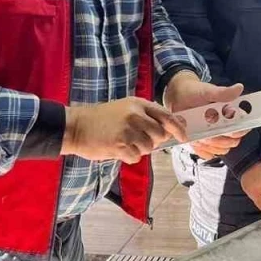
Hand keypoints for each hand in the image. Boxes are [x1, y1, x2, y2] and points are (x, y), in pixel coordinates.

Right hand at [62, 98, 185, 163]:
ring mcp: (128, 130)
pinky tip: (117, 149)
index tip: (184, 137)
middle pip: (160, 135)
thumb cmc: (102, 119)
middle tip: (137, 139)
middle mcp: (135, 115)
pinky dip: (129, 156)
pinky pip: (136, 157)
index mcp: (138, 104)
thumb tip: (170, 130)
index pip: (166, 116)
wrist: (76, 126)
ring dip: (139, 149)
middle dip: (153, 141)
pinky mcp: (120, 145)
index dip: (178, 128)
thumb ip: (147, 116)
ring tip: (124, 142)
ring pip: (148, 148)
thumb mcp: (125, 108)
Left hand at [163, 72, 248, 159]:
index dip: (238, 131)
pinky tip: (196, 141)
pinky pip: (207, 153)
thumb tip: (239, 88)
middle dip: (221, 140)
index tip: (229, 130)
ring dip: (211, 146)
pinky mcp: (203, 143)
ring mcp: (214, 136)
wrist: (177, 96)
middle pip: (232, 142)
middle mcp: (225, 126)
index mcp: (230, 114)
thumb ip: (223, 93)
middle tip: (208, 134)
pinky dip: (202, 150)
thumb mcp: (207, 91)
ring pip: (220, 150)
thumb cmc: (193, 91)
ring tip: (200, 136)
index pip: (242, 128)